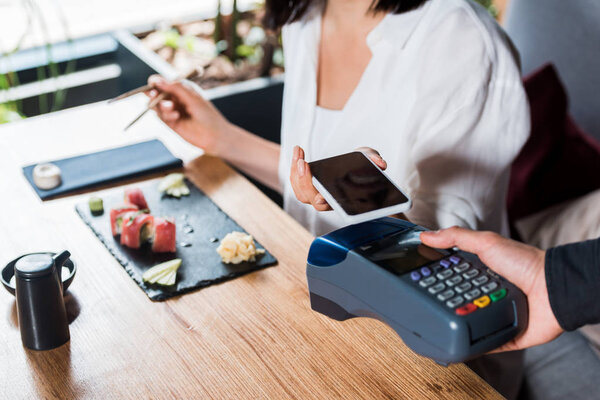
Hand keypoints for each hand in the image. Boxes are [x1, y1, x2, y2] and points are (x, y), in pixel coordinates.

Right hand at [146, 75, 230, 154]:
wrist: (214, 136)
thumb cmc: (207, 114)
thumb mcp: (192, 98)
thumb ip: (175, 88)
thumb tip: (157, 80)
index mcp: (182, 89)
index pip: (164, 82)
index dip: (156, 82)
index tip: (152, 83)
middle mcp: (176, 99)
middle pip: (156, 93)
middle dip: (153, 94)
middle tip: (153, 94)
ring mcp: (172, 111)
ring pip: (157, 106)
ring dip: (161, 106)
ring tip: (171, 108)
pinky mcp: (171, 123)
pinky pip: (161, 117)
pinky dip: (166, 115)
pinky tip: (176, 117)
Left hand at [290, 146, 387, 211]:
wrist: (350, 163)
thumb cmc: (360, 164)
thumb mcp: (368, 157)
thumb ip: (374, 159)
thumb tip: (381, 163)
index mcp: (343, 199)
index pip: (332, 205)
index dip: (326, 202)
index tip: (321, 196)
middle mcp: (328, 200)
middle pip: (312, 199)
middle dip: (305, 183)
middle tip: (304, 164)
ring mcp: (316, 195)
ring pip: (301, 192)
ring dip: (296, 172)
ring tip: (299, 153)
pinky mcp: (307, 186)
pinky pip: (296, 182)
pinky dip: (294, 166)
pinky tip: (298, 151)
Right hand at [420, 227, 562, 351]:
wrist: (553, 289)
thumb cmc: (526, 263)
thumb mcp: (487, 242)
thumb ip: (457, 237)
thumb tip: (428, 235)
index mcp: (484, 272)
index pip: (455, 276)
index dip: (439, 278)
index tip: (421, 279)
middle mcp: (490, 293)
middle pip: (460, 300)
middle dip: (447, 302)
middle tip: (431, 303)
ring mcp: (498, 313)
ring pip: (472, 322)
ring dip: (461, 322)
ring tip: (444, 323)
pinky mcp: (507, 334)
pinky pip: (488, 344)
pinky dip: (477, 346)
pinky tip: (463, 345)